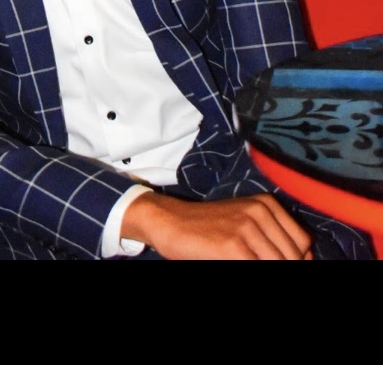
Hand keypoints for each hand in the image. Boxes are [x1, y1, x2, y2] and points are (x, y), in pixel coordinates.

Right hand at [123, 191, 313, 260]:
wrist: (169, 221)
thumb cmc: (207, 228)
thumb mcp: (244, 222)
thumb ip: (272, 238)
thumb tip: (305, 259)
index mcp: (266, 204)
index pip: (303, 243)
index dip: (299, 261)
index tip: (280, 262)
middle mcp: (260, 212)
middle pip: (293, 257)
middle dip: (283, 266)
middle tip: (256, 261)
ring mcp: (246, 228)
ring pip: (278, 263)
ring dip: (267, 268)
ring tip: (243, 261)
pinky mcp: (232, 246)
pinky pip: (256, 268)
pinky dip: (252, 270)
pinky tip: (234, 264)